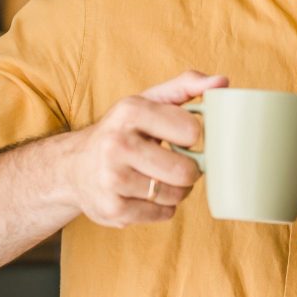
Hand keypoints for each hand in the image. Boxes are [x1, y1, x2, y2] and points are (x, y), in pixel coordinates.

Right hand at [60, 69, 226, 227]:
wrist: (74, 166)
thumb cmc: (123, 131)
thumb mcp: (147, 102)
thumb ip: (185, 87)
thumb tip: (223, 81)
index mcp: (129, 111)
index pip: (191, 130)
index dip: (193, 137)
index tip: (182, 137)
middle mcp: (116, 144)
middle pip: (185, 171)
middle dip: (189, 170)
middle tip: (178, 164)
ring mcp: (112, 179)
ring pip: (176, 195)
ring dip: (177, 190)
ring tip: (161, 178)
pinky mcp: (113, 209)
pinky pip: (163, 214)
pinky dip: (162, 207)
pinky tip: (146, 194)